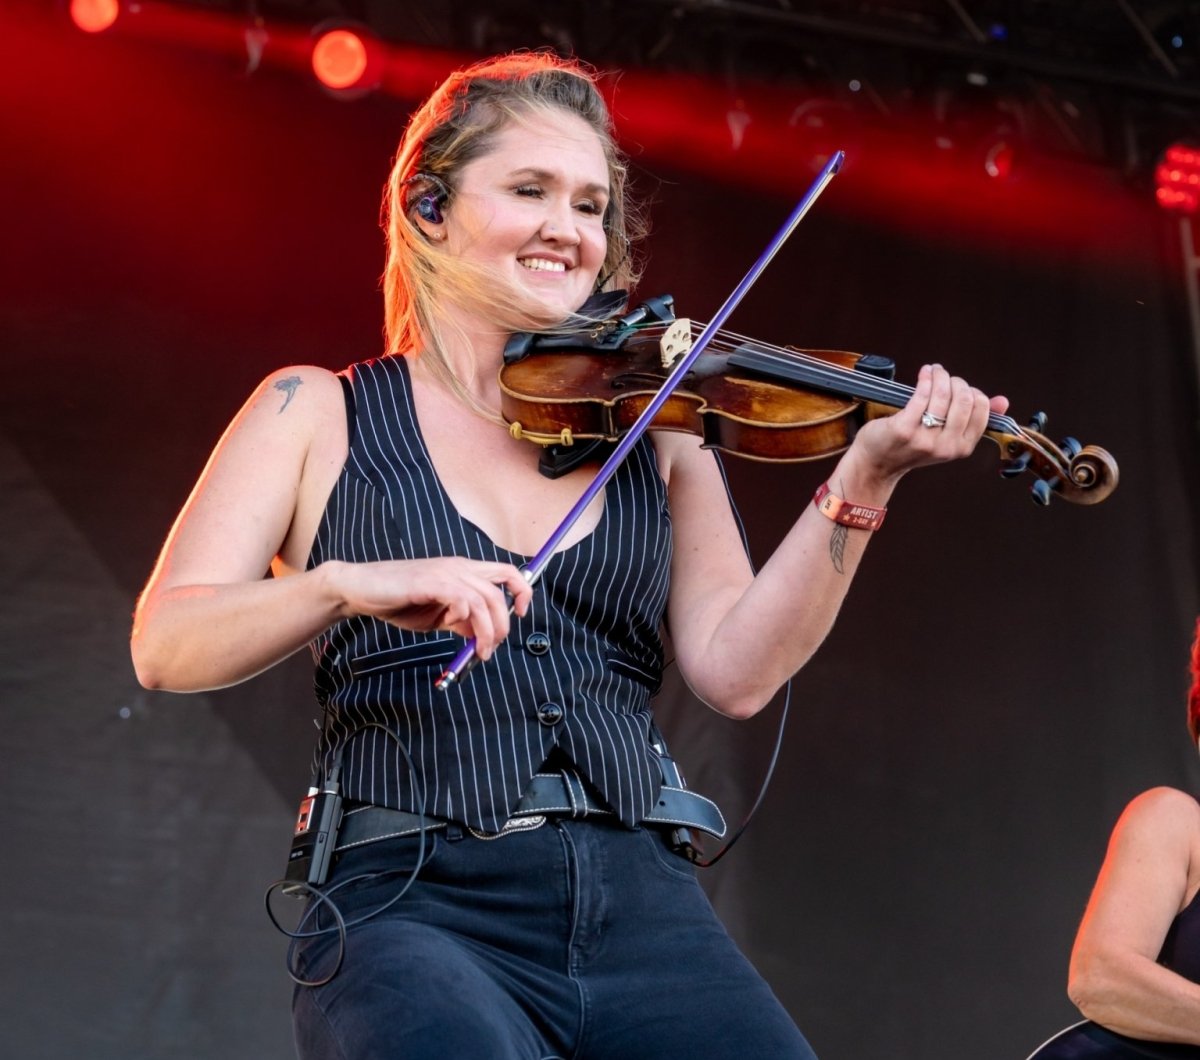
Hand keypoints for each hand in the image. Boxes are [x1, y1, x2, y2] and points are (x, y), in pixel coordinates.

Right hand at [330, 557, 532, 659]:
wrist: (362, 589)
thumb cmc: (398, 600)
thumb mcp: (438, 615)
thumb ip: (461, 621)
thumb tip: (482, 636)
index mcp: (463, 571)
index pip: (507, 572)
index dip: (522, 592)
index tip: (521, 615)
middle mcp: (459, 567)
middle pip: (499, 592)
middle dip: (503, 625)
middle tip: (492, 648)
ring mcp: (445, 572)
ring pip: (484, 599)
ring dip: (487, 631)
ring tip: (479, 651)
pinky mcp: (430, 582)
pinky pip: (461, 599)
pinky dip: (464, 617)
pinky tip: (452, 626)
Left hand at [853, 363, 1008, 479]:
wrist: (877, 463)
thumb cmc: (910, 446)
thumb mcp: (946, 437)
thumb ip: (972, 419)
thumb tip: (1002, 401)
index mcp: (962, 447)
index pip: (981, 409)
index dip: (971, 391)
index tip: (959, 386)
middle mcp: (947, 446)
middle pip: (965, 398)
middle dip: (956, 381)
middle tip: (944, 377)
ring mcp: (925, 439)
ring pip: (944, 394)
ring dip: (939, 375)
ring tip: (933, 372)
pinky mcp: (905, 429)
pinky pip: (922, 395)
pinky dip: (926, 378)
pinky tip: (924, 373)